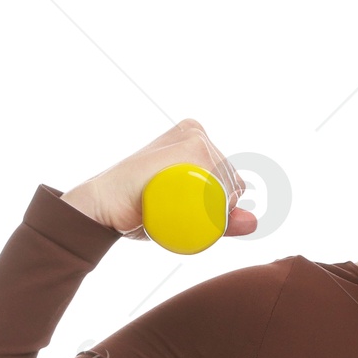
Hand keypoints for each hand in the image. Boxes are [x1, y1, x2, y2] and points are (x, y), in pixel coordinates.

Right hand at [59, 119, 256, 241]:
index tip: (188, 212)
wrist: (102, 204)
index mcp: (195, 140)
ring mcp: (195, 137)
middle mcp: (197, 134)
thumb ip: (221, 221)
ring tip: (173, 205)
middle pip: (231, 184)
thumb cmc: (138, 208)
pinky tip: (185, 201)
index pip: (229, 183)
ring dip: (212, 209)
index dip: (218, 206)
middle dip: (216, 208)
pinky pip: (221, 184)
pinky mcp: (191, 145)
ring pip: (228, 186)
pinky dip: (214, 202)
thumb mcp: (184, 215)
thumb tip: (255, 223)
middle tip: (176, 211)